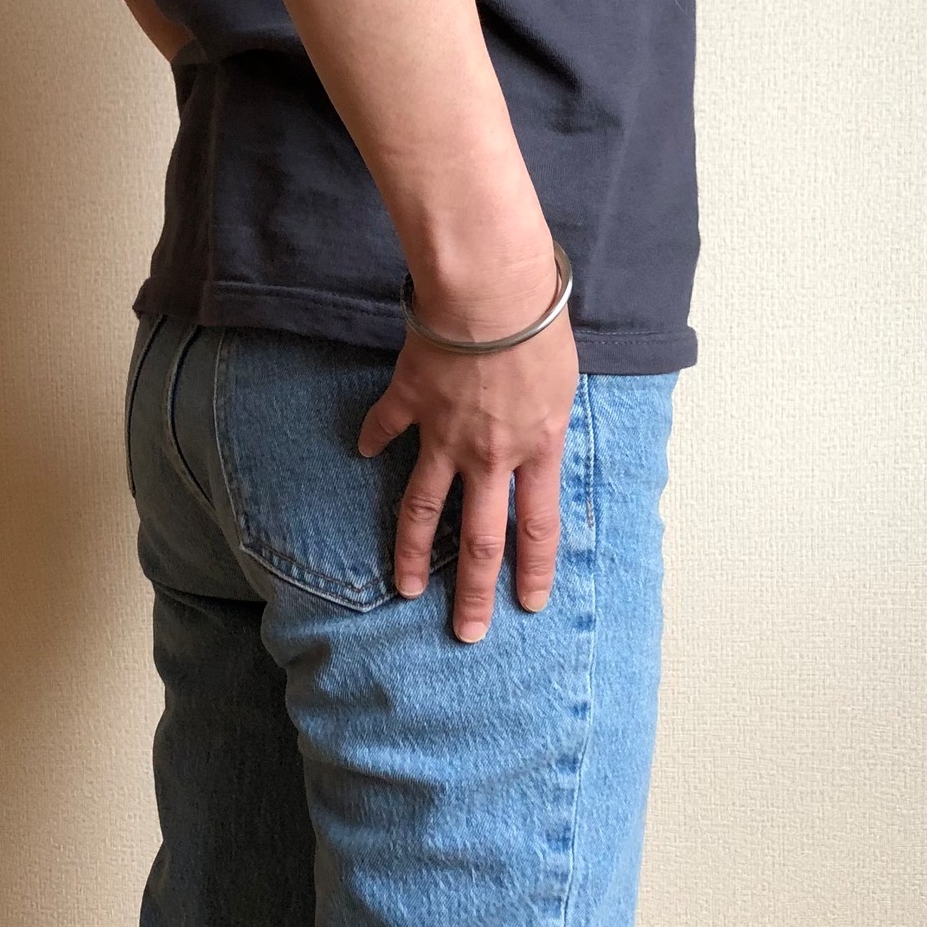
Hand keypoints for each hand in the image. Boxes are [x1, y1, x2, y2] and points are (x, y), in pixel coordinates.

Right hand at [356, 253, 579, 642]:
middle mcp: (489, 455)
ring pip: (423, 508)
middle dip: (473, 592)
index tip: (527, 605)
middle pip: (479, 538)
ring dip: (412, 552)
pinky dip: (371, 438)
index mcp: (537, 449)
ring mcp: (444, 433)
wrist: (493, 293)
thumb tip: (542, 433)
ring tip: (405, 586)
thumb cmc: (540, 324)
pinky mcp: (410, 401)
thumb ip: (549, 418)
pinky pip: (385, 427)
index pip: (537, 528)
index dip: (533, 570)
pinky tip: (361, 451)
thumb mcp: (565, 381)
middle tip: (466, 633)